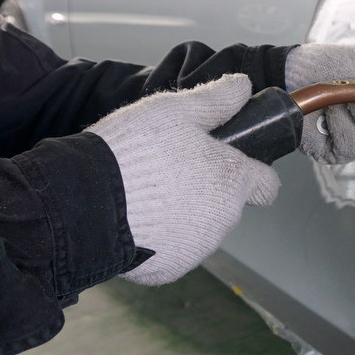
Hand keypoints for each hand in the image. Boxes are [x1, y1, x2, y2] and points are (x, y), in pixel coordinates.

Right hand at [86, 74, 279, 285]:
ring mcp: (199, 247)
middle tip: (170, 173)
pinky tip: (136, 221)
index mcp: (232, 180)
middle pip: (227, 206)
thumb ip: (215, 100)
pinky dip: (161, 240)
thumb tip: (243, 86)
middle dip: (208, 192)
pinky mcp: (172, 268)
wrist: (88, 200)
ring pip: (201, 229)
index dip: (253, 175)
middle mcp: (224, 219)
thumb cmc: (135, 150)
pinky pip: (174, 251)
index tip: (233, 168)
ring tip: (148, 196)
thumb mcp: (175, 111)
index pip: (266, 185)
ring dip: (185, 215)